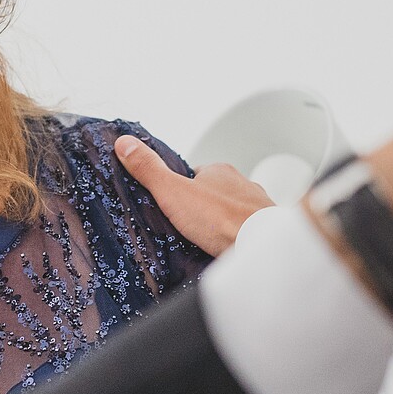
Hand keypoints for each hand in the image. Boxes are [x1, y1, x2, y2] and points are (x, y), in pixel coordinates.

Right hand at [114, 136, 273, 256]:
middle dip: (201, 209)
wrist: (261, 248)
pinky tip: (226, 249)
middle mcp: (242, 184)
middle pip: (214, 194)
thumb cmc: (221, 220)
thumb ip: (150, 170)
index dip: (179, 190)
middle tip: (186, 228)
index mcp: (219, 171)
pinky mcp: (266, 228)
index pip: (194, 175)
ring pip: (232, 212)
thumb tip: (126, 144)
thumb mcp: (173, 193)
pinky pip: (246, 230)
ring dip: (221, 224)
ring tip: (205, 242)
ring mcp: (257, 206)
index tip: (171, 206)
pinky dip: (236, 238)